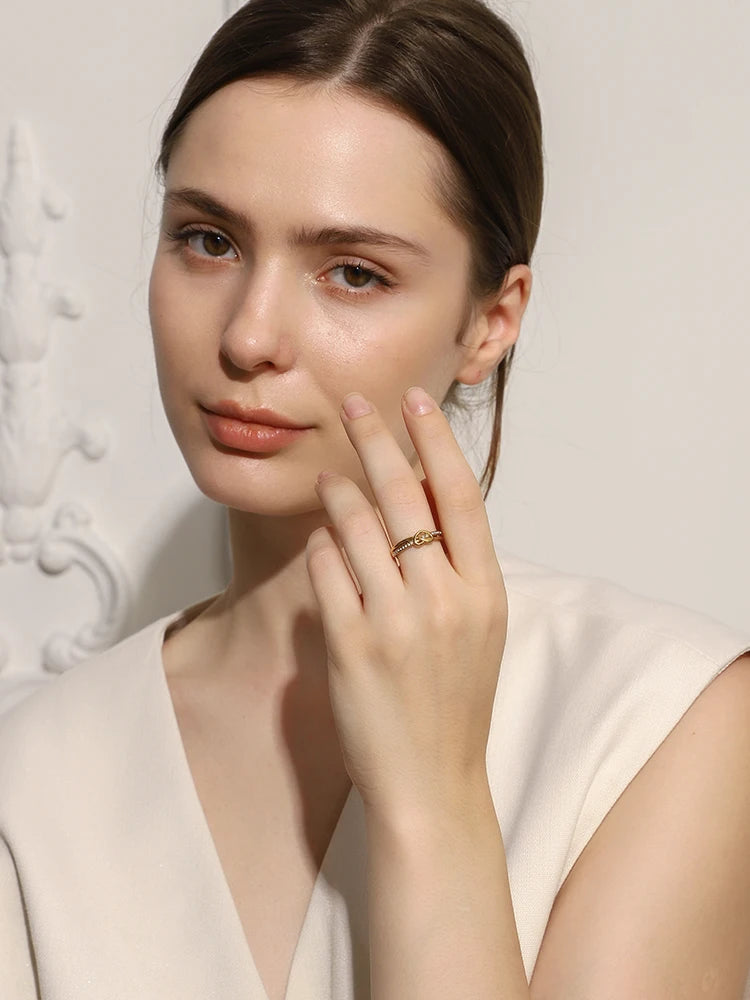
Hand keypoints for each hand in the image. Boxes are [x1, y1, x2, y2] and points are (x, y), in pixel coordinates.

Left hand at [305, 386, 507, 819]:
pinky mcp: (352, 645)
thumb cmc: (456, 706)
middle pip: (406, 496)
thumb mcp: (480, 631)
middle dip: (378, 440)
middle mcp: (445, 599)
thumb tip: (422, 505)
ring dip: (339, 492)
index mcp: (485, 591)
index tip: (416, 401)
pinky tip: (321, 538)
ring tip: (330, 477)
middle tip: (356, 404)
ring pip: (358, 527)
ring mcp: (397, 622)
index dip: (436, 440)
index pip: (461, 494)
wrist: (432, 784)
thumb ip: (458, 571)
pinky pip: (327, 572)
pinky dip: (321, 546)